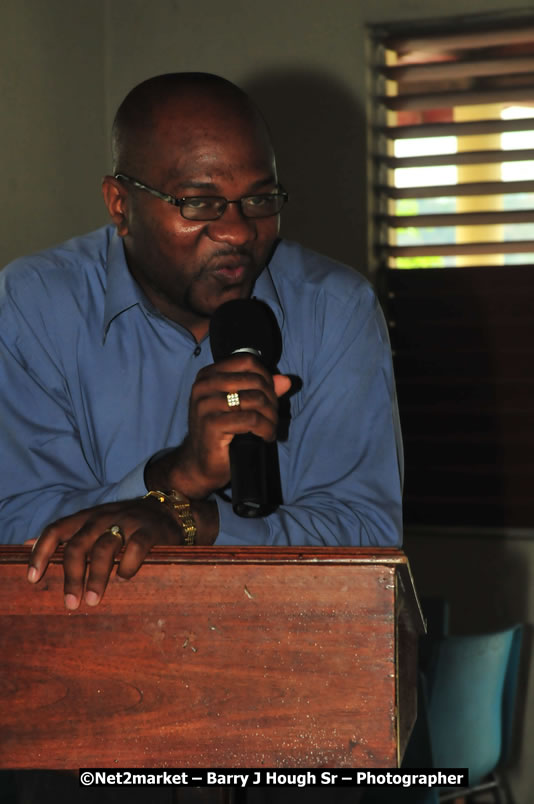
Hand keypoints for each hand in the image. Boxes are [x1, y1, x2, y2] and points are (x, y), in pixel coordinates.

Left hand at [27, 496, 184, 608]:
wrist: (166, 510)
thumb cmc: (123, 523)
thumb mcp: (92, 524)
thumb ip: (64, 535)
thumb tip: (25, 545)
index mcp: (86, 518)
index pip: (56, 530)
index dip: (41, 553)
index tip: (32, 579)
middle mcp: (102, 517)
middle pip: (78, 545)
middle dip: (71, 576)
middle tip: (70, 603)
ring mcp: (126, 522)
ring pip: (104, 548)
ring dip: (96, 577)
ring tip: (92, 600)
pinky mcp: (149, 530)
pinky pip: (136, 548)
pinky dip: (127, 566)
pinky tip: (125, 578)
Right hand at [148, 354, 290, 497]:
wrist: (200, 462)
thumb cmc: (221, 432)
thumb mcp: (240, 405)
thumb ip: (261, 389)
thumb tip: (287, 381)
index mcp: (208, 375)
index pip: (247, 361)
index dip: (266, 377)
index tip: (271, 396)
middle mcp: (204, 386)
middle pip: (254, 381)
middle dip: (271, 400)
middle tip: (272, 417)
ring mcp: (205, 405)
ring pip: (255, 400)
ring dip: (270, 416)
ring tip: (271, 428)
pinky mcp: (211, 424)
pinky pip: (251, 420)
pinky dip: (265, 428)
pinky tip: (266, 436)